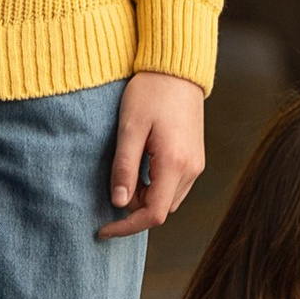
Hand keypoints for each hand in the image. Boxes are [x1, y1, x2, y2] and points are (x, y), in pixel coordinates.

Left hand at [98, 71, 206, 238]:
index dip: (126, 227)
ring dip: (145, 197)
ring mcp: (196, 164)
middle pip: (160, 209)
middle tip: (114, 184)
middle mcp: (191, 169)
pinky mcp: (195, 158)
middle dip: (134, 208)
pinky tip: (142, 164)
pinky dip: (156, 186)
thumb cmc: (150, 92)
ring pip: (168, 199)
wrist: (178, 69)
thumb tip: (119, 203)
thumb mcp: (129, 129)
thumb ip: (124, 168)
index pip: (152, 214)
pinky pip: (175, 185)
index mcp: (174, 164)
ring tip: (127, 170)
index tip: (103, 229)